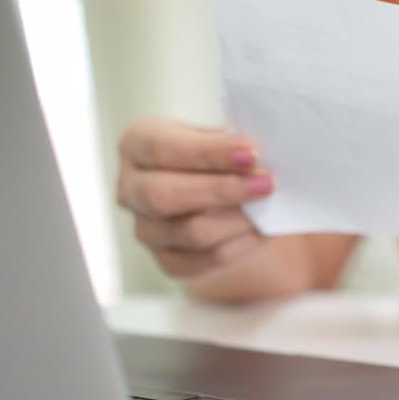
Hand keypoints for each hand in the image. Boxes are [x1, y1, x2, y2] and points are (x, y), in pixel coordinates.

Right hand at [116, 118, 275, 280]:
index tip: (252, 153)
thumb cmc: (219, 158)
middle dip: (221, 190)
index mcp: (138, 144)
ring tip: (267, 205)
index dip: (208, 152)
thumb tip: (256, 156)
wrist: (223, 199)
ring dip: (237, 219)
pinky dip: (240, 245)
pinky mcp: (167, 261)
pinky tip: (262, 230)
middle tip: (266, 183)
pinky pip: (205, 260)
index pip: (162, 149)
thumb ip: (231, 145)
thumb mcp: (219, 138)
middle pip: (163, 196)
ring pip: (189, 232)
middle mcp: (131, 188)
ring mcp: (146, 230)